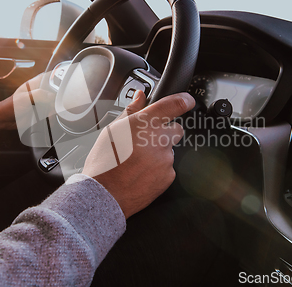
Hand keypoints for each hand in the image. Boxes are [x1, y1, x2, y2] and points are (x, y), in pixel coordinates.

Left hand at [0, 73, 52, 132]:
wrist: (5, 120)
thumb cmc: (10, 106)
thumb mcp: (25, 98)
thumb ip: (39, 95)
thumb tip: (52, 96)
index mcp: (34, 84)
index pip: (49, 77)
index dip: (57, 79)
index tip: (62, 86)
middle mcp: (39, 92)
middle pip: (55, 91)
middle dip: (57, 98)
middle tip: (54, 103)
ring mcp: (41, 102)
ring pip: (54, 103)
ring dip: (54, 108)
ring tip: (49, 111)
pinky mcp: (41, 112)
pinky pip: (51, 113)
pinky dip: (51, 116)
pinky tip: (47, 116)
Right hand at [82, 90, 194, 217]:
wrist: (104, 195)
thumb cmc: (104, 162)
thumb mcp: (112, 130)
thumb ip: (131, 111)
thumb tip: (140, 96)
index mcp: (144, 123)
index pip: (175, 104)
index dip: (184, 100)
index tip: (187, 101)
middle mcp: (159, 139)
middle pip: (176, 129)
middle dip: (166, 132)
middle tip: (148, 140)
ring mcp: (166, 159)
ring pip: (169, 150)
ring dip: (158, 153)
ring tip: (137, 162)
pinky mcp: (169, 176)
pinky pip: (168, 167)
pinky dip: (158, 169)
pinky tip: (141, 173)